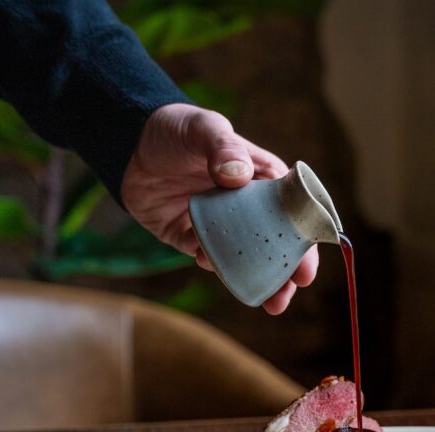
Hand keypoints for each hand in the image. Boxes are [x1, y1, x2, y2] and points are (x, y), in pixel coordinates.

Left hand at [121, 103, 318, 314]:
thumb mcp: (205, 128)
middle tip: (284, 299)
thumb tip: (237, 175)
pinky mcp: (190, 236)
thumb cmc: (177, 128)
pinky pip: (205, 256)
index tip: (306, 269)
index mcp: (261, 179)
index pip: (292, 215)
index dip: (303, 243)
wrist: (128, 140)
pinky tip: (205, 260)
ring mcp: (219, 224)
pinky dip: (210, 263)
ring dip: (252, 280)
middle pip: (273, 244)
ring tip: (263, 302)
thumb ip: (224, 147)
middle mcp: (245, 206)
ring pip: (243, 258)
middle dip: (282, 274)